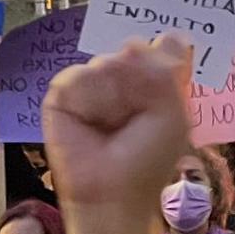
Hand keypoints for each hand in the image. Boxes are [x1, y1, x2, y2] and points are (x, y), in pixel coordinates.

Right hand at [42, 35, 195, 218]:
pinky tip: (90, 123)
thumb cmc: (145, 157)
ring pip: (106, 62)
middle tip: (136, 117)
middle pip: (134, 48)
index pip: (162, 43)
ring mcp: (91, 82)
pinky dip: (90, 102)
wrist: (113, 190)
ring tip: (112, 124)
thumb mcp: (172, 111)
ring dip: (116, 97)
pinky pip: (78, 77)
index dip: (162, 61)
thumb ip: (165, 68)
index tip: (163, 90)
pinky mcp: (62, 94)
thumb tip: (133, 43)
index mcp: (150, 77)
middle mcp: (120, 74)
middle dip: (140, 84)